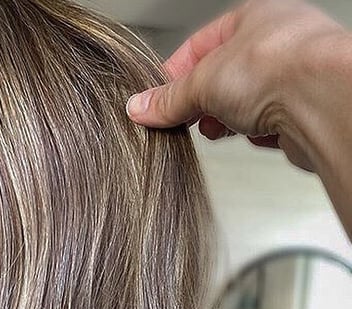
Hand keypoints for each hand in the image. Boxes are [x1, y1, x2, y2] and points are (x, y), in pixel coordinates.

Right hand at [126, 0, 346, 172]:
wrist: (321, 101)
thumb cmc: (276, 68)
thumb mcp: (201, 82)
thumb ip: (169, 99)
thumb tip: (141, 107)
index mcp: (253, 18)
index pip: (199, 47)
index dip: (173, 76)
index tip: (155, 102)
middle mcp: (276, 43)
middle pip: (221, 78)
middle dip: (200, 103)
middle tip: (183, 120)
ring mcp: (292, 78)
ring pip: (244, 104)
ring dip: (226, 121)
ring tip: (216, 130)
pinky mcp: (302, 113)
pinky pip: (266, 126)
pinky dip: (252, 135)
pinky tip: (249, 137)